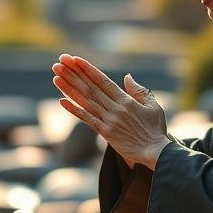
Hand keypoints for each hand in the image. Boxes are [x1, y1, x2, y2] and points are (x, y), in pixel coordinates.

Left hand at [52, 54, 170, 169]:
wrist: (156, 153)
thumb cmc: (156, 130)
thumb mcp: (153, 106)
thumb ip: (139, 91)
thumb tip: (127, 77)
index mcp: (126, 100)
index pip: (102, 81)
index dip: (87, 69)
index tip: (75, 59)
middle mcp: (115, 108)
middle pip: (90, 88)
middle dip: (73, 74)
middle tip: (59, 62)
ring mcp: (109, 121)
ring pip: (85, 101)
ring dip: (69, 88)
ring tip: (56, 76)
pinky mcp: (106, 133)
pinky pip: (87, 119)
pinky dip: (74, 110)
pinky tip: (61, 101)